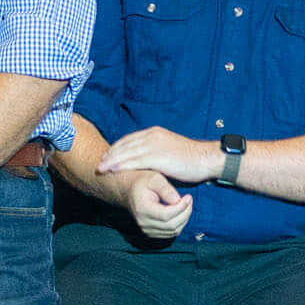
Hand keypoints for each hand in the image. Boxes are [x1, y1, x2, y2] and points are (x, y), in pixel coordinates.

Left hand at [101, 127, 223, 185]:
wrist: (205, 159)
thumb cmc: (190, 159)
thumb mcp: (169, 149)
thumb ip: (156, 151)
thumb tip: (145, 159)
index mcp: (154, 133)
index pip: (129, 139)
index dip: (117, 148)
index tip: (107, 156)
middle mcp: (152, 136)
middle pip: (125, 144)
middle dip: (110, 154)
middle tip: (99, 163)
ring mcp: (154, 145)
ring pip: (126, 152)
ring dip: (112, 161)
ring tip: (101, 169)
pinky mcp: (157, 156)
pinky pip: (134, 161)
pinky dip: (122, 165)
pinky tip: (113, 170)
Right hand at [124, 173, 194, 239]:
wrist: (126, 190)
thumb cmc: (141, 181)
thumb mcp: (153, 178)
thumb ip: (166, 189)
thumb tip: (178, 200)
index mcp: (142, 209)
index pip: (166, 215)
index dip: (181, 207)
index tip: (188, 196)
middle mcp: (143, 222)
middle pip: (171, 225)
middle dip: (185, 213)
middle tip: (190, 200)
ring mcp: (147, 230)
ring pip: (173, 231)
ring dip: (184, 219)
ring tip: (186, 205)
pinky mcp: (151, 232)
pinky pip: (170, 233)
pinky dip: (179, 224)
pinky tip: (180, 212)